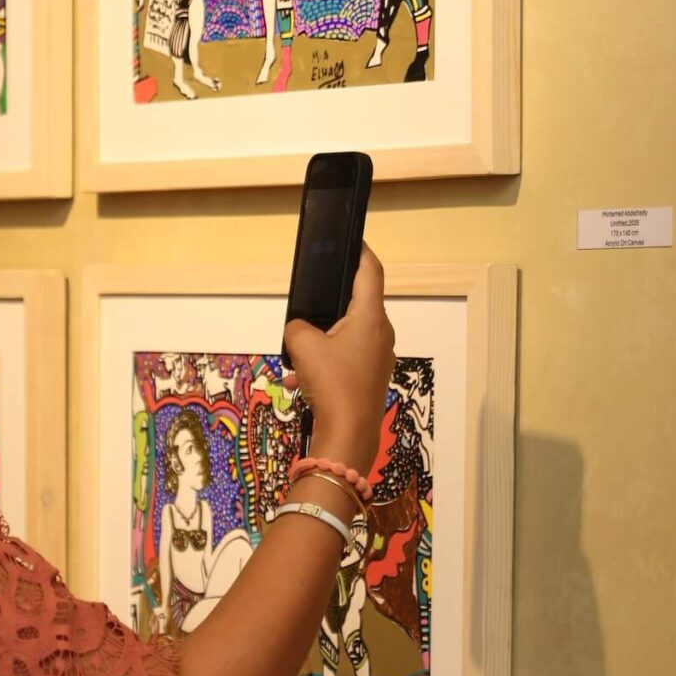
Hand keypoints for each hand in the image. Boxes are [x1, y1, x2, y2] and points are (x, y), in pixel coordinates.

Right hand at [282, 242, 394, 474]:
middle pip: (356, 305)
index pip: (370, 271)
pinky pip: (345, 360)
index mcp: (370, 317)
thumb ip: (297, 328)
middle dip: (330, 304)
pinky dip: (324, 365)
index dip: (360, 251)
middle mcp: (381, 333)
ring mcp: (379, 358)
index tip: (350, 240)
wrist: (348, 436)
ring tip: (294, 357)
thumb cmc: (332, 383)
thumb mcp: (303, 347)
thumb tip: (301, 331)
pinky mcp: (371, 379)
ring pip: (346, 337)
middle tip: (309, 301)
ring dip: (321, 342)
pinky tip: (299, 383)